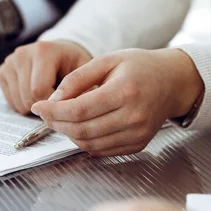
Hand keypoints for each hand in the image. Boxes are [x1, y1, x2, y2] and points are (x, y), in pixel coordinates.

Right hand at [0, 41, 91, 114]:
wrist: (61, 53)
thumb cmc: (75, 65)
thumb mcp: (85, 73)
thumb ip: (81, 89)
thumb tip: (73, 110)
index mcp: (43, 51)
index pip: (39, 91)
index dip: (53, 105)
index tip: (65, 105)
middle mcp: (22, 53)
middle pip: (28, 98)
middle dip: (44, 108)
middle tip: (57, 100)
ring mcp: (9, 62)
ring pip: (18, 103)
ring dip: (34, 108)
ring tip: (47, 95)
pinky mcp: (2, 71)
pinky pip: (11, 102)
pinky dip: (24, 105)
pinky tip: (35, 94)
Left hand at [31, 49, 202, 155]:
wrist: (172, 82)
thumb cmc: (139, 67)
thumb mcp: (107, 60)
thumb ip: (77, 79)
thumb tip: (52, 100)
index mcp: (125, 92)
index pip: (79, 110)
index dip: (53, 112)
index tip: (38, 106)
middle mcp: (133, 117)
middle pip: (82, 130)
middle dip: (57, 124)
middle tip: (45, 114)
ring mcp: (137, 134)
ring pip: (89, 144)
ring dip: (68, 134)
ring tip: (61, 119)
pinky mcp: (138, 145)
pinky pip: (102, 150)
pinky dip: (85, 142)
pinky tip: (80, 127)